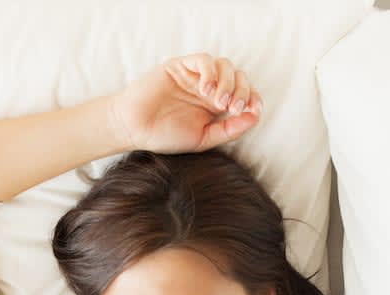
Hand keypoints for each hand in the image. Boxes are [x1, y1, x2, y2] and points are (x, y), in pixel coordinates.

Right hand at [108, 53, 263, 153]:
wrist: (134, 128)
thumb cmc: (165, 135)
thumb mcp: (203, 139)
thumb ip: (229, 130)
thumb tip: (254, 117)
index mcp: (215, 105)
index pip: (243, 94)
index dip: (253, 98)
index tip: (253, 110)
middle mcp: (208, 88)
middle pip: (238, 77)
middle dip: (242, 91)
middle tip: (232, 108)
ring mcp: (195, 76)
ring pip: (224, 66)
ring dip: (228, 82)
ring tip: (218, 101)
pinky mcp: (180, 66)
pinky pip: (204, 60)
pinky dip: (211, 72)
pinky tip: (206, 90)